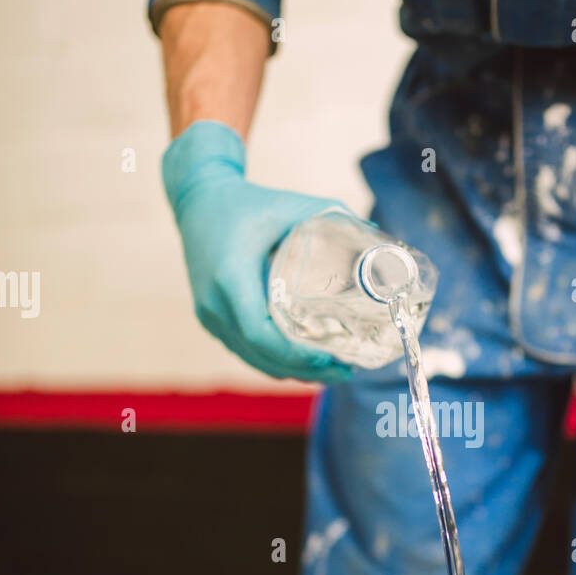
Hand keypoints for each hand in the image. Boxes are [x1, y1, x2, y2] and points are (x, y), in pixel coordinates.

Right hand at [162, 120, 353, 382]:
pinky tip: (303, 364)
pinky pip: (245, 351)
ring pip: (253, 359)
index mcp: (230, 277)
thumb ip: (332, 217)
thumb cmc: (247, 203)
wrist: (198, 201)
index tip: (329, 357)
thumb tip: (377, 239)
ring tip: (332, 373)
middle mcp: (214, 303)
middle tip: (344, 372)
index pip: (260, 332)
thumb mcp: (290, 205)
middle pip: (260, 355)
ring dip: (291, 372)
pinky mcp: (210, 320)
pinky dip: (273, 362)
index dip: (295, 353)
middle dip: (304, 370)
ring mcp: (209, 316)